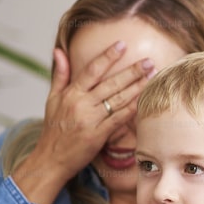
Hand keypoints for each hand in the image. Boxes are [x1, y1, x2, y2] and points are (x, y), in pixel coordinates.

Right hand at [12, 41, 155, 203]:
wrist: (51, 158)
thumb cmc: (54, 128)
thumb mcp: (52, 99)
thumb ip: (60, 74)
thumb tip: (59, 50)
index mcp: (71, 93)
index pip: (92, 70)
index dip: (108, 56)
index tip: (122, 45)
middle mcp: (81, 104)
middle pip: (111, 83)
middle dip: (132, 71)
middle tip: (149, 61)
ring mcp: (91, 119)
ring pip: (118, 99)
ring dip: (137, 87)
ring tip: (152, 76)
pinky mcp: (98, 135)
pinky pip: (119, 119)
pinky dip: (132, 109)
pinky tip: (145, 100)